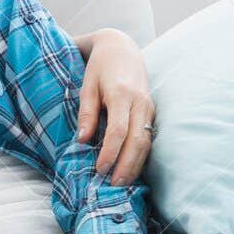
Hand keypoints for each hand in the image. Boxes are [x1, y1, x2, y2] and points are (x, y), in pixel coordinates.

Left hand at [77, 29, 154, 186]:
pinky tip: (132, 167)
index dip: (110, 152)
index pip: (119, 131)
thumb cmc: (100, 67)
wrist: (122, 48)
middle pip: (137, 140)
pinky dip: (141, 154)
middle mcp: (141, 103)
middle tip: (114, 185)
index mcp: (123, 95)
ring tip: (123, 182)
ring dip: (136, 163)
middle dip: (127, 165)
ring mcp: (149, 108)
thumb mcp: (87, 86)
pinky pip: (149, 136)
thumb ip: (86, 113)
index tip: (100, 169)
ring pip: (147, 141)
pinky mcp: (151, 111)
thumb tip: (82, 140)